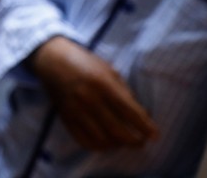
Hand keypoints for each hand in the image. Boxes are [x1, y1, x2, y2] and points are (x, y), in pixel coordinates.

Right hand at [31, 37, 158, 150]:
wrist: (52, 60)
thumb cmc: (85, 62)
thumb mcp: (108, 70)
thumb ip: (124, 92)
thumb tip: (141, 115)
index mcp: (102, 83)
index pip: (130, 112)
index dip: (145, 126)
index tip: (155, 135)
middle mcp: (89, 99)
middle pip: (118, 131)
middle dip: (135, 141)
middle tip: (141, 141)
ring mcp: (75, 110)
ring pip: (102, 140)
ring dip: (117, 145)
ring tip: (124, 141)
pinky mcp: (65, 117)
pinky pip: (84, 141)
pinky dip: (98, 146)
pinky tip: (106, 142)